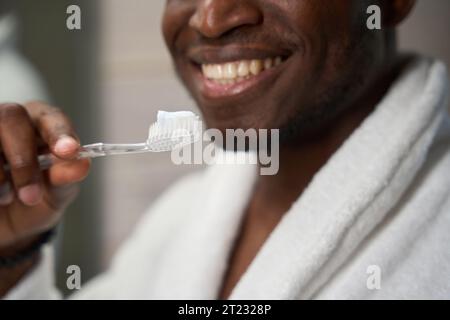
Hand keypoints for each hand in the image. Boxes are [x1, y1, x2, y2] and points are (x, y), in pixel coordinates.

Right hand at [0, 102, 89, 249]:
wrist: (3, 226)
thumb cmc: (33, 201)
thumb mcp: (54, 194)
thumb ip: (66, 178)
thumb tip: (82, 165)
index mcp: (42, 124)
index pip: (52, 117)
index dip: (59, 133)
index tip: (68, 152)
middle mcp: (10, 121)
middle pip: (12, 117)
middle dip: (23, 160)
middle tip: (31, 197)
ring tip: (6, 199)